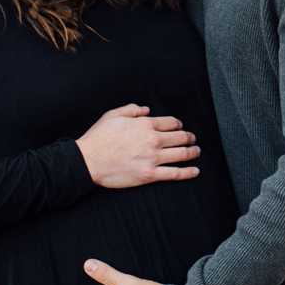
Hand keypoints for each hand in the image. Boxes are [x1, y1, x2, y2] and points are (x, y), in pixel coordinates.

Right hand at [76, 104, 199, 188]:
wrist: (88, 160)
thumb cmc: (98, 138)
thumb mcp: (113, 115)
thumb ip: (132, 110)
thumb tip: (146, 109)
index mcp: (145, 125)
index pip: (171, 123)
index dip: (179, 125)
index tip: (180, 128)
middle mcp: (152, 140)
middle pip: (180, 137)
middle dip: (189, 137)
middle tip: (192, 139)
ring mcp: (153, 158)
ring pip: (182, 154)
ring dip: (193, 152)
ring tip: (196, 151)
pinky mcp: (150, 174)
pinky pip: (175, 173)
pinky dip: (188, 172)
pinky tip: (195, 171)